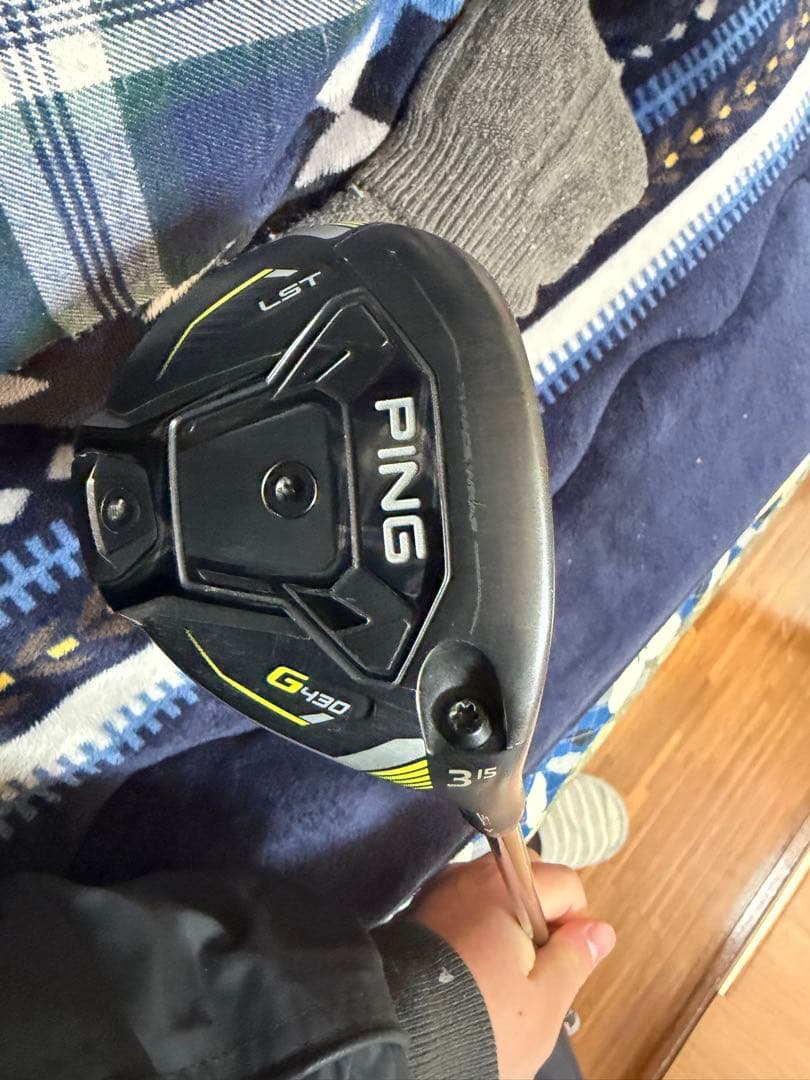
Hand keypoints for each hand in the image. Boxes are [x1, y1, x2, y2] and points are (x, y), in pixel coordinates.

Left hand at [407, 852, 614, 1078]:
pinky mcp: (416, 916)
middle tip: (533, 973)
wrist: (401, 1044)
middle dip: (540, 919)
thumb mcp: (544, 1001)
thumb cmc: (478, 1023)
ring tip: (501, 982)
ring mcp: (439, 894)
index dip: (574, 925)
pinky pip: (462, 911)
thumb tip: (599, 930)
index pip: (564, 883)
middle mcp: (468, 877)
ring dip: (507, 928)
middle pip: (526, 880)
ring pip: (493, 896)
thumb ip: (575, 958)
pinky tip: (472, 976)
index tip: (561, 964)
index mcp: (504, 887)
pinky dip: (475, 934)